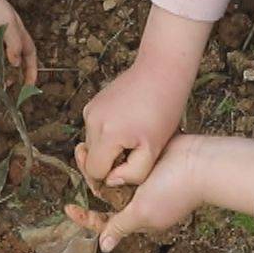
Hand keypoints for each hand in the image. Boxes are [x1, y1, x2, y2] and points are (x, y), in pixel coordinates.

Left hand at [0, 0, 38, 84]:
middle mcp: (1, 37)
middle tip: (10, 87)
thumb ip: (15, 43)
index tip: (30, 84)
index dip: (30, 68)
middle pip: (11, 61)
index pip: (28, 52)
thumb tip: (16, 63)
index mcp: (15, 30)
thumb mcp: (8, 21)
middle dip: (13, 75)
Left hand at [64, 135, 210, 251]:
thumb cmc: (174, 191)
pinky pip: (126, 160)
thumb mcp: (142, 212)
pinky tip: (105, 144)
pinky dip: (115, 155)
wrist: (201, 161)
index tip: (67, 207)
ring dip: (99, 162)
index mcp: (137, 217)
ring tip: (86, 147)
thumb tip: (104, 247)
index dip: (85, 217)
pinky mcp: (150, 160)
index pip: (105, 222)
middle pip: (106, 193)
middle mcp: (139, 200)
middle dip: (90, 176)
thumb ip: (121, 226)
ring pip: (113, 174)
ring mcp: (145, 180)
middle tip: (79, 155)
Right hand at [79, 60, 190, 187]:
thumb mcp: (154, 149)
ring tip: (135, 136)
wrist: (161, 71)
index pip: (95, 172)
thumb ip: (133, 173)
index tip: (131, 167)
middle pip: (92, 159)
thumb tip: (111, 180)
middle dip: (110, 161)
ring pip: (93, 145)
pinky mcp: (92, 104)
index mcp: (106, 135)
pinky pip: (95, 130)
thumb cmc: (164, 111)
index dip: (112, 176)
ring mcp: (90, 110)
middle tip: (136, 151)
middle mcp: (91, 121)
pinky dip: (108, 133)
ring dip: (110, 147)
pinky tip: (130, 124)